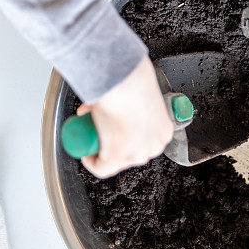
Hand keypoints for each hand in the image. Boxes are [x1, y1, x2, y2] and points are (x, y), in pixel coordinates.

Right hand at [77, 57, 172, 178]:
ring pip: (115, 161)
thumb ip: (134, 92)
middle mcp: (154, 146)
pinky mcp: (119, 157)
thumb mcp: (139, 91)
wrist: (124, 80)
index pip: (142, 141)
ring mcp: (137, 153)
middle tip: (99, 131)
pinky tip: (86, 152)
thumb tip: (118, 97)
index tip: (110, 130)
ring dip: (101, 152)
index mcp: (163, 131)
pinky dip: (91, 162)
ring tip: (92, 137)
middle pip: (129, 153)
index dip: (122, 137)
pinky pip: (102, 168)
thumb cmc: (132, 81)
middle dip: (111, 144)